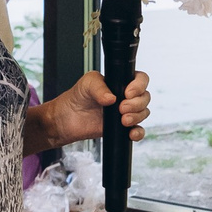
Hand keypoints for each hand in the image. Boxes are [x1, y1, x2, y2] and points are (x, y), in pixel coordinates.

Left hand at [29, 71, 149, 150]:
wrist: (66, 120)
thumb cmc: (77, 97)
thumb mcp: (87, 83)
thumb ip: (99, 87)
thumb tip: (112, 98)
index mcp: (120, 81)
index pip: (141, 79)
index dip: (139, 86)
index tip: (127, 93)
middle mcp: (126, 96)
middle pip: (145, 97)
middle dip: (136, 104)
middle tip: (121, 108)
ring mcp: (125, 112)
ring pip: (144, 113)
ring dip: (137, 116)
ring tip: (122, 119)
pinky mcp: (122, 128)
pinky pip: (138, 130)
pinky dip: (138, 132)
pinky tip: (130, 132)